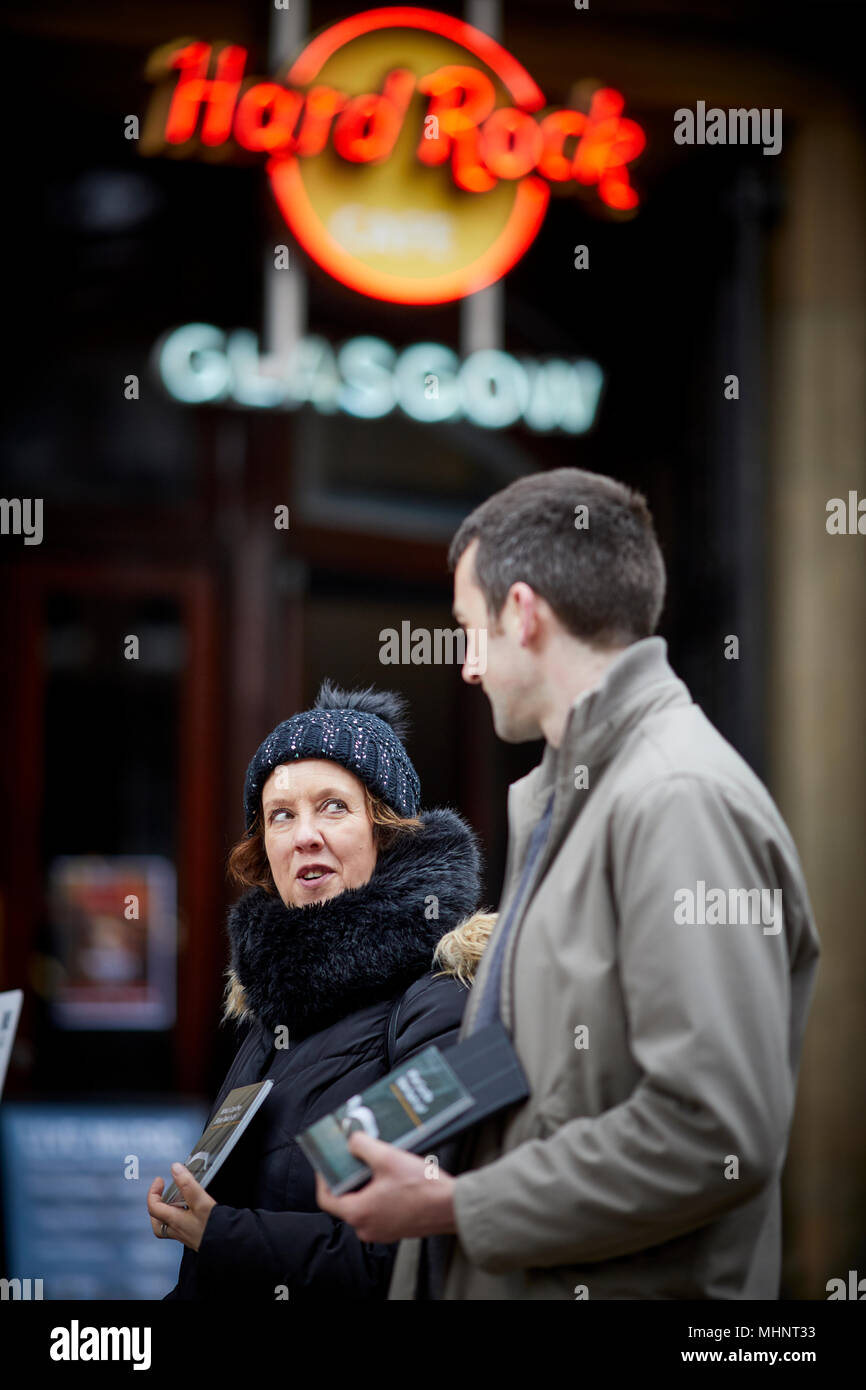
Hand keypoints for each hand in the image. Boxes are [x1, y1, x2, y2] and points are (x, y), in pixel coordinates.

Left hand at [147, 1163, 216, 1251]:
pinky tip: (190, 1211)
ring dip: (167, 1212)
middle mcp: (177, 1230)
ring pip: (167, 1226)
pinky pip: (180, 1227)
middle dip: (156, 1204)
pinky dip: (180, 1217)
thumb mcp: (201, 1201)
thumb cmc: (213, 1228)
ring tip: (175, 1200)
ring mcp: (185, 1235)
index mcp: (174, 1221)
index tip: (160, 1180)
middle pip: (157, 1220)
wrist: (228, 1245)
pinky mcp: (194, 1237)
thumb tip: (175, 1169)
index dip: (153, 1191)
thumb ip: (187, 1184)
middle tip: (162, 1192)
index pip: (153, 1206)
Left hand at [315, 1132, 456, 1242]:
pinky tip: (390, 1177)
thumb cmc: (422, 1188)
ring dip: (365, 1184)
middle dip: (348, 1177)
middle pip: (344, 1200)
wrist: (452, 1207)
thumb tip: (351, 1140)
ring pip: (362, 1204)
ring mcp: (380, 1231)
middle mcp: (366, 1227)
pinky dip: (378, 1194)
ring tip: (375, 1163)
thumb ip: (363, 1146)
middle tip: (353, 1157)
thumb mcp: (388, 1158)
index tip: (326, 1162)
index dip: (323, 1177)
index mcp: (358, 1213)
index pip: (325, 1197)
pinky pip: (377, 1210)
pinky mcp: (394, 1229)